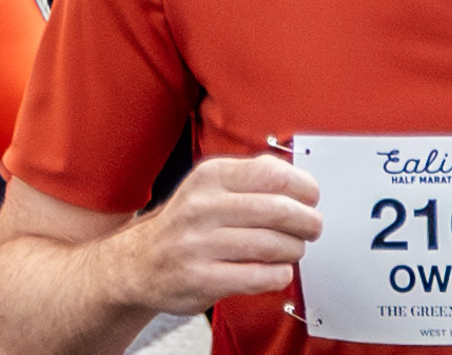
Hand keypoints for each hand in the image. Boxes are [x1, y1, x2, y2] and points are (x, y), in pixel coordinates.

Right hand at [112, 155, 325, 316]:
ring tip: (291, 250)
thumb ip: (252, 178)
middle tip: (312, 228)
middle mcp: (201, 207)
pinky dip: (279, 275)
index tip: (311, 198)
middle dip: (307, 222)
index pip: (272, 174)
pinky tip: (276, 271)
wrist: (140, 263)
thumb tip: (301, 180)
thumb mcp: (209, 188)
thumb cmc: (187, 225)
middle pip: (278, 210)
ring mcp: (198, 244)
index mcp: (209, 177)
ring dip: (294, 250)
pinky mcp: (200, 278)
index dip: (304, 187)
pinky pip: (259, 277)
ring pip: (272, 245)